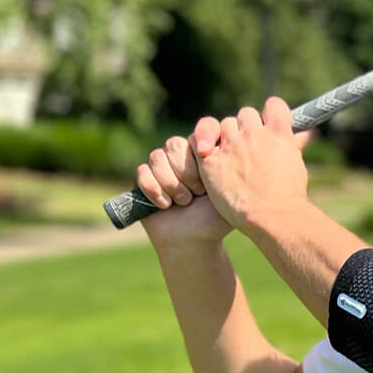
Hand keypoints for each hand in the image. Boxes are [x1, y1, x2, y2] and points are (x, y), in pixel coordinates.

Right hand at [136, 125, 230, 248]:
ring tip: (184, 202)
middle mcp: (182, 155)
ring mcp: (162, 166)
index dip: (201, 152)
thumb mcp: (229, 191)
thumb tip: (228, 142)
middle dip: (186, 173)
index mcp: (204, 153)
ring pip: (157, 156)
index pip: (198, 133)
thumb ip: (230, 167)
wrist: (194, 240)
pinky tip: (166, 206)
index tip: (208, 176)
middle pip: (174, 144)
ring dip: (172, 184)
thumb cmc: (215, 218)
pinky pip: (142, 172)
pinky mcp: (145, 179)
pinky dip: (155, 191)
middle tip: (197, 193)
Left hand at [195, 97, 312, 237]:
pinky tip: (213, 167)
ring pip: (223, 126)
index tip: (268, 123)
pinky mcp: (211, 160)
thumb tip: (307, 132)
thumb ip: (294, 144)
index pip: (273, 105)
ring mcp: (231, 145)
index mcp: (279, 132)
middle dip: (246, 127)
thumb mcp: (296, 163)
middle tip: (247, 147)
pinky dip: (207, 153)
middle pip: (245, 114)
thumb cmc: (288, 196)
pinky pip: (202, 144)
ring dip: (226, 138)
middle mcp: (254, 133)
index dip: (270, 113)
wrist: (271, 217)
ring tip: (230, 159)